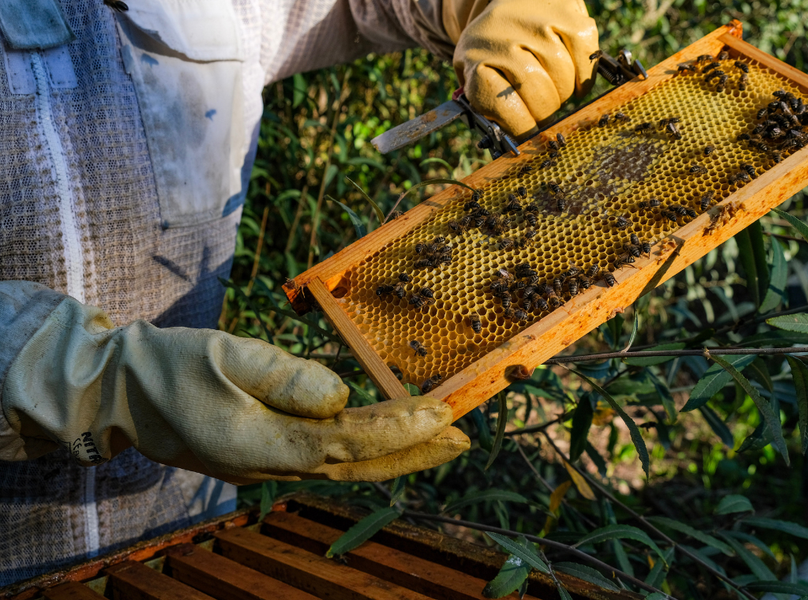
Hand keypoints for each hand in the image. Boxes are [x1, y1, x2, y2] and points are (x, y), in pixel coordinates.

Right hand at [1, 296, 468, 482]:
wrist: (122, 393)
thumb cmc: (170, 367)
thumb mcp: (224, 357)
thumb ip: (284, 377)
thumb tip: (342, 396)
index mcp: (261, 444)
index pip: (344, 443)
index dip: (396, 431)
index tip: (441, 415)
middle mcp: (271, 465)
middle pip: (357, 465)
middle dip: (413, 453)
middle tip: (462, 440)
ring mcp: (269, 465)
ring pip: (347, 463)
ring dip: (397, 452)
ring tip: (441, 438)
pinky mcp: (267, 453)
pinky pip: (327, 454)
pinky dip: (366, 446)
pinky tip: (388, 434)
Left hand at [446, 0, 599, 137]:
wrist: (506, 0)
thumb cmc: (492, 51)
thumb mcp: (475, 74)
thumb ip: (487, 107)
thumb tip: (512, 143)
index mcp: (476, 56)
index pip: (503, 106)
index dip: (520, 128)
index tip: (527, 135)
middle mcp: (504, 34)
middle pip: (538, 93)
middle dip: (544, 113)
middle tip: (543, 114)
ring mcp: (537, 21)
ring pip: (563, 78)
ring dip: (564, 95)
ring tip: (555, 93)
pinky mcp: (567, 10)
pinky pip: (586, 55)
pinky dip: (585, 76)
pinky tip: (575, 82)